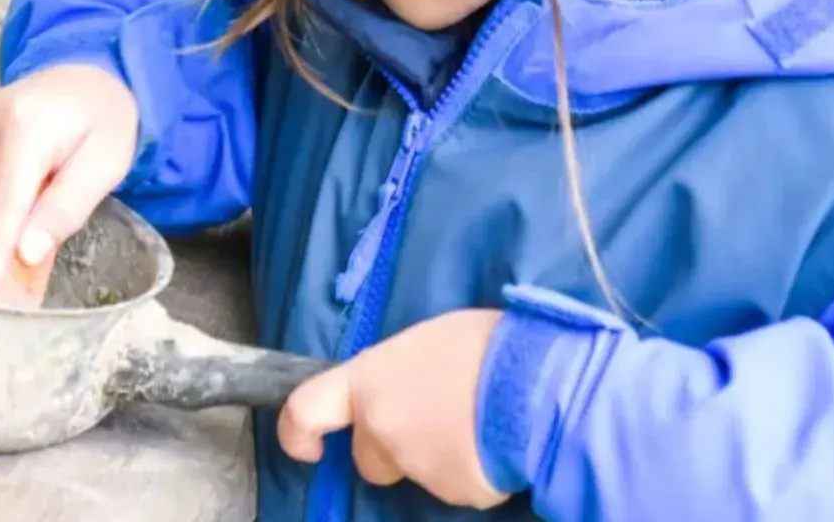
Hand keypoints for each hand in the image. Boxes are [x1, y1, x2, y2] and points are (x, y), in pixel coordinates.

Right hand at [0, 64, 138, 300]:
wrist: (84, 78)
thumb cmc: (104, 120)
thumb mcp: (107, 163)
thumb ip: (67, 207)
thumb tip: (26, 252)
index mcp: (25, 125)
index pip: (2, 199)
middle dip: (6, 247)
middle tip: (33, 279)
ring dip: (4, 222)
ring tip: (43, 204)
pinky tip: (24, 190)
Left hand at [278, 309, 507, 508]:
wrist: (535, 385)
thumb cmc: (485, 345)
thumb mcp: (430, 340)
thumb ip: (401, 371)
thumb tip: (407, 384)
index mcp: (369, 380)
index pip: (306, 409)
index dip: (297, 432)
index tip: (308, 446)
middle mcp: (382, 427)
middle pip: (368, 456)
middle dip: (391, 449)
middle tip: (434, 420)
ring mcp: (416, 466)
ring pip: (416, 471)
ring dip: (437, 456)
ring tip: (479, 422)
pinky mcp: (454, 493)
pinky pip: (457, 484)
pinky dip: (472, 470)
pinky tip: (497, 442)